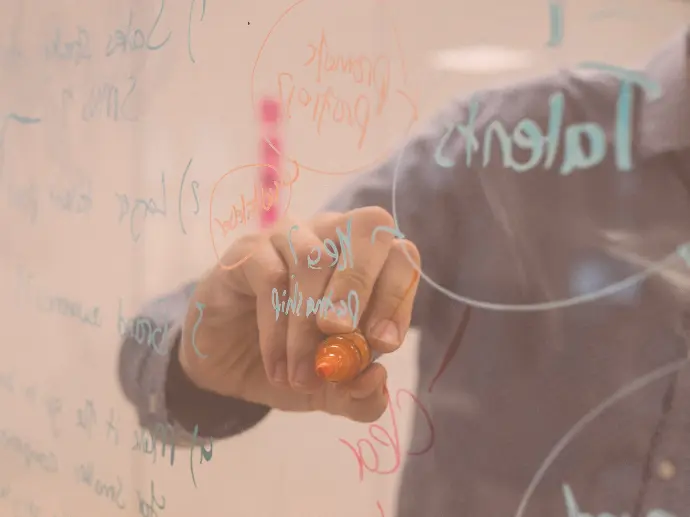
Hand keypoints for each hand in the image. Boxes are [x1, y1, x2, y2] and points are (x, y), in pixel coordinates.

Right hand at [179, 207, 420, 422]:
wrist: (226, 366)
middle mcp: (333, 236)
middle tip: (341, 335)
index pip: (402, 256)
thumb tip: (377, 377)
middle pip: (368, 227)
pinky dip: (277, 329)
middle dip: (360, 287)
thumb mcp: (332, 391)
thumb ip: (361, 394)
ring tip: (302, 375)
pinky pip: (271, 277)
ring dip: (309, 325)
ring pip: (315, 260)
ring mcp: (290, 236)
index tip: (382, 345)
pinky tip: (277, 365)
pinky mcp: (249, 250)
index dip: (398, 297)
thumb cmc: (291, 362)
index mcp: (367, 263)